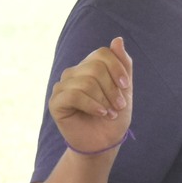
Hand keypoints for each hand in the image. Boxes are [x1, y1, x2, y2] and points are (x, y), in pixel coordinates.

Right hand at [49, 37, 132, 155]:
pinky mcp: (55, 102)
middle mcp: (73, 73)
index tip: (126, 85)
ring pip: (86, 82)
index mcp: (88, 67)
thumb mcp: (124, 89)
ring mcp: (62, 87)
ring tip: (110, 113)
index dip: (116, 67)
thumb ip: (123, 64)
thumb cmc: (114, 116)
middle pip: (95, 68)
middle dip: (112, 88)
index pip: (102, 54)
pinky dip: (92, 105)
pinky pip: (74, 95)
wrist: (105, 143)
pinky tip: (101, 113)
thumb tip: (117, 39)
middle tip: (119, 105)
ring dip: (104, 100)